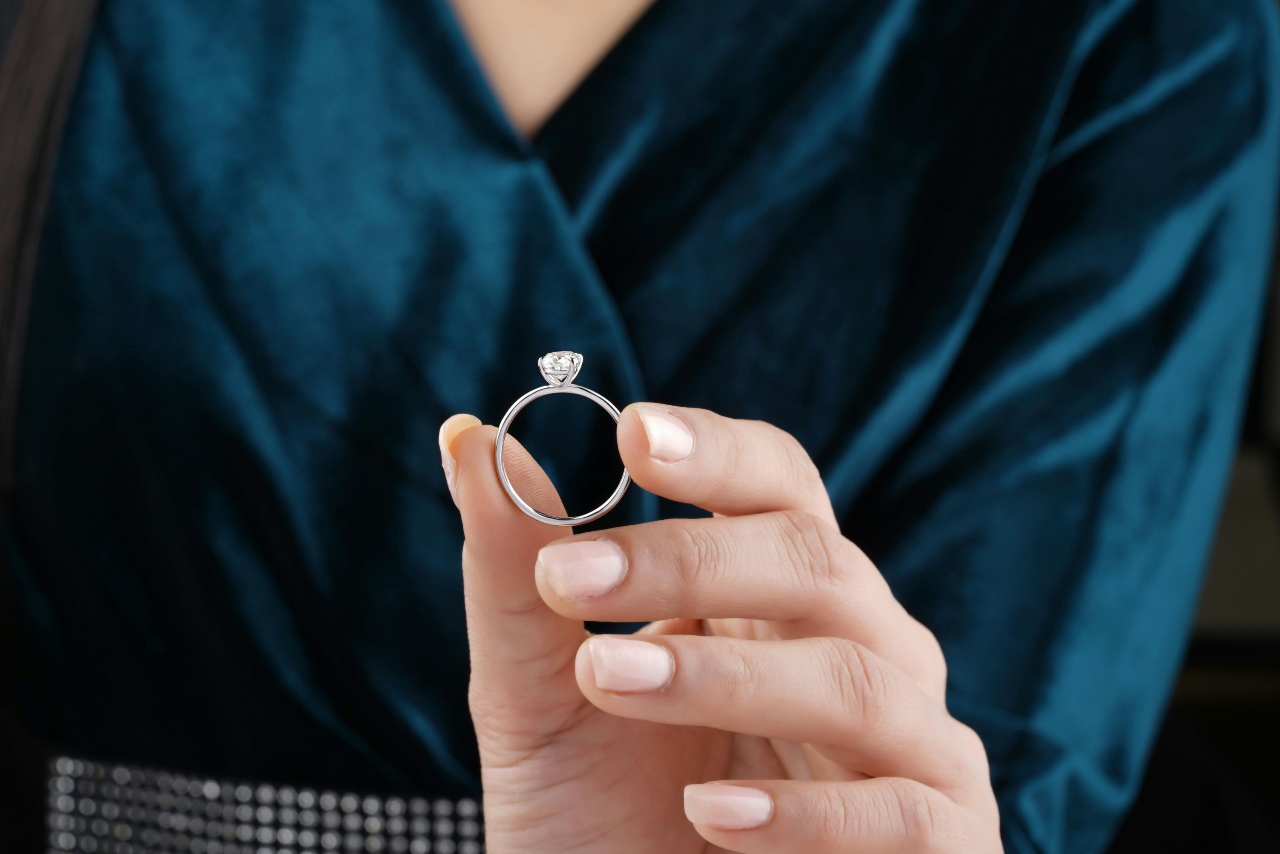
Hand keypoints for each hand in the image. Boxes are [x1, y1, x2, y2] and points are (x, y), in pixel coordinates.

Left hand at [439, 403, 1000, 852]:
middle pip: (815, 560)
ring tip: (608, 680)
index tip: (632, 436)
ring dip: (726, 677)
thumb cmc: (601, 816)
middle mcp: (861, 644)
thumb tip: (468, 437)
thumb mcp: (541, 694)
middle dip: (692, 563)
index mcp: (777, 593)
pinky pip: (899, 812)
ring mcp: (911, 742)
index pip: (780, 485)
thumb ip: (518, 577)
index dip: (720, 454)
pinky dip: (803, 813)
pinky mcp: (941, 842)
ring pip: (853, 678)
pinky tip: (707, 813)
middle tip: (571, 579)